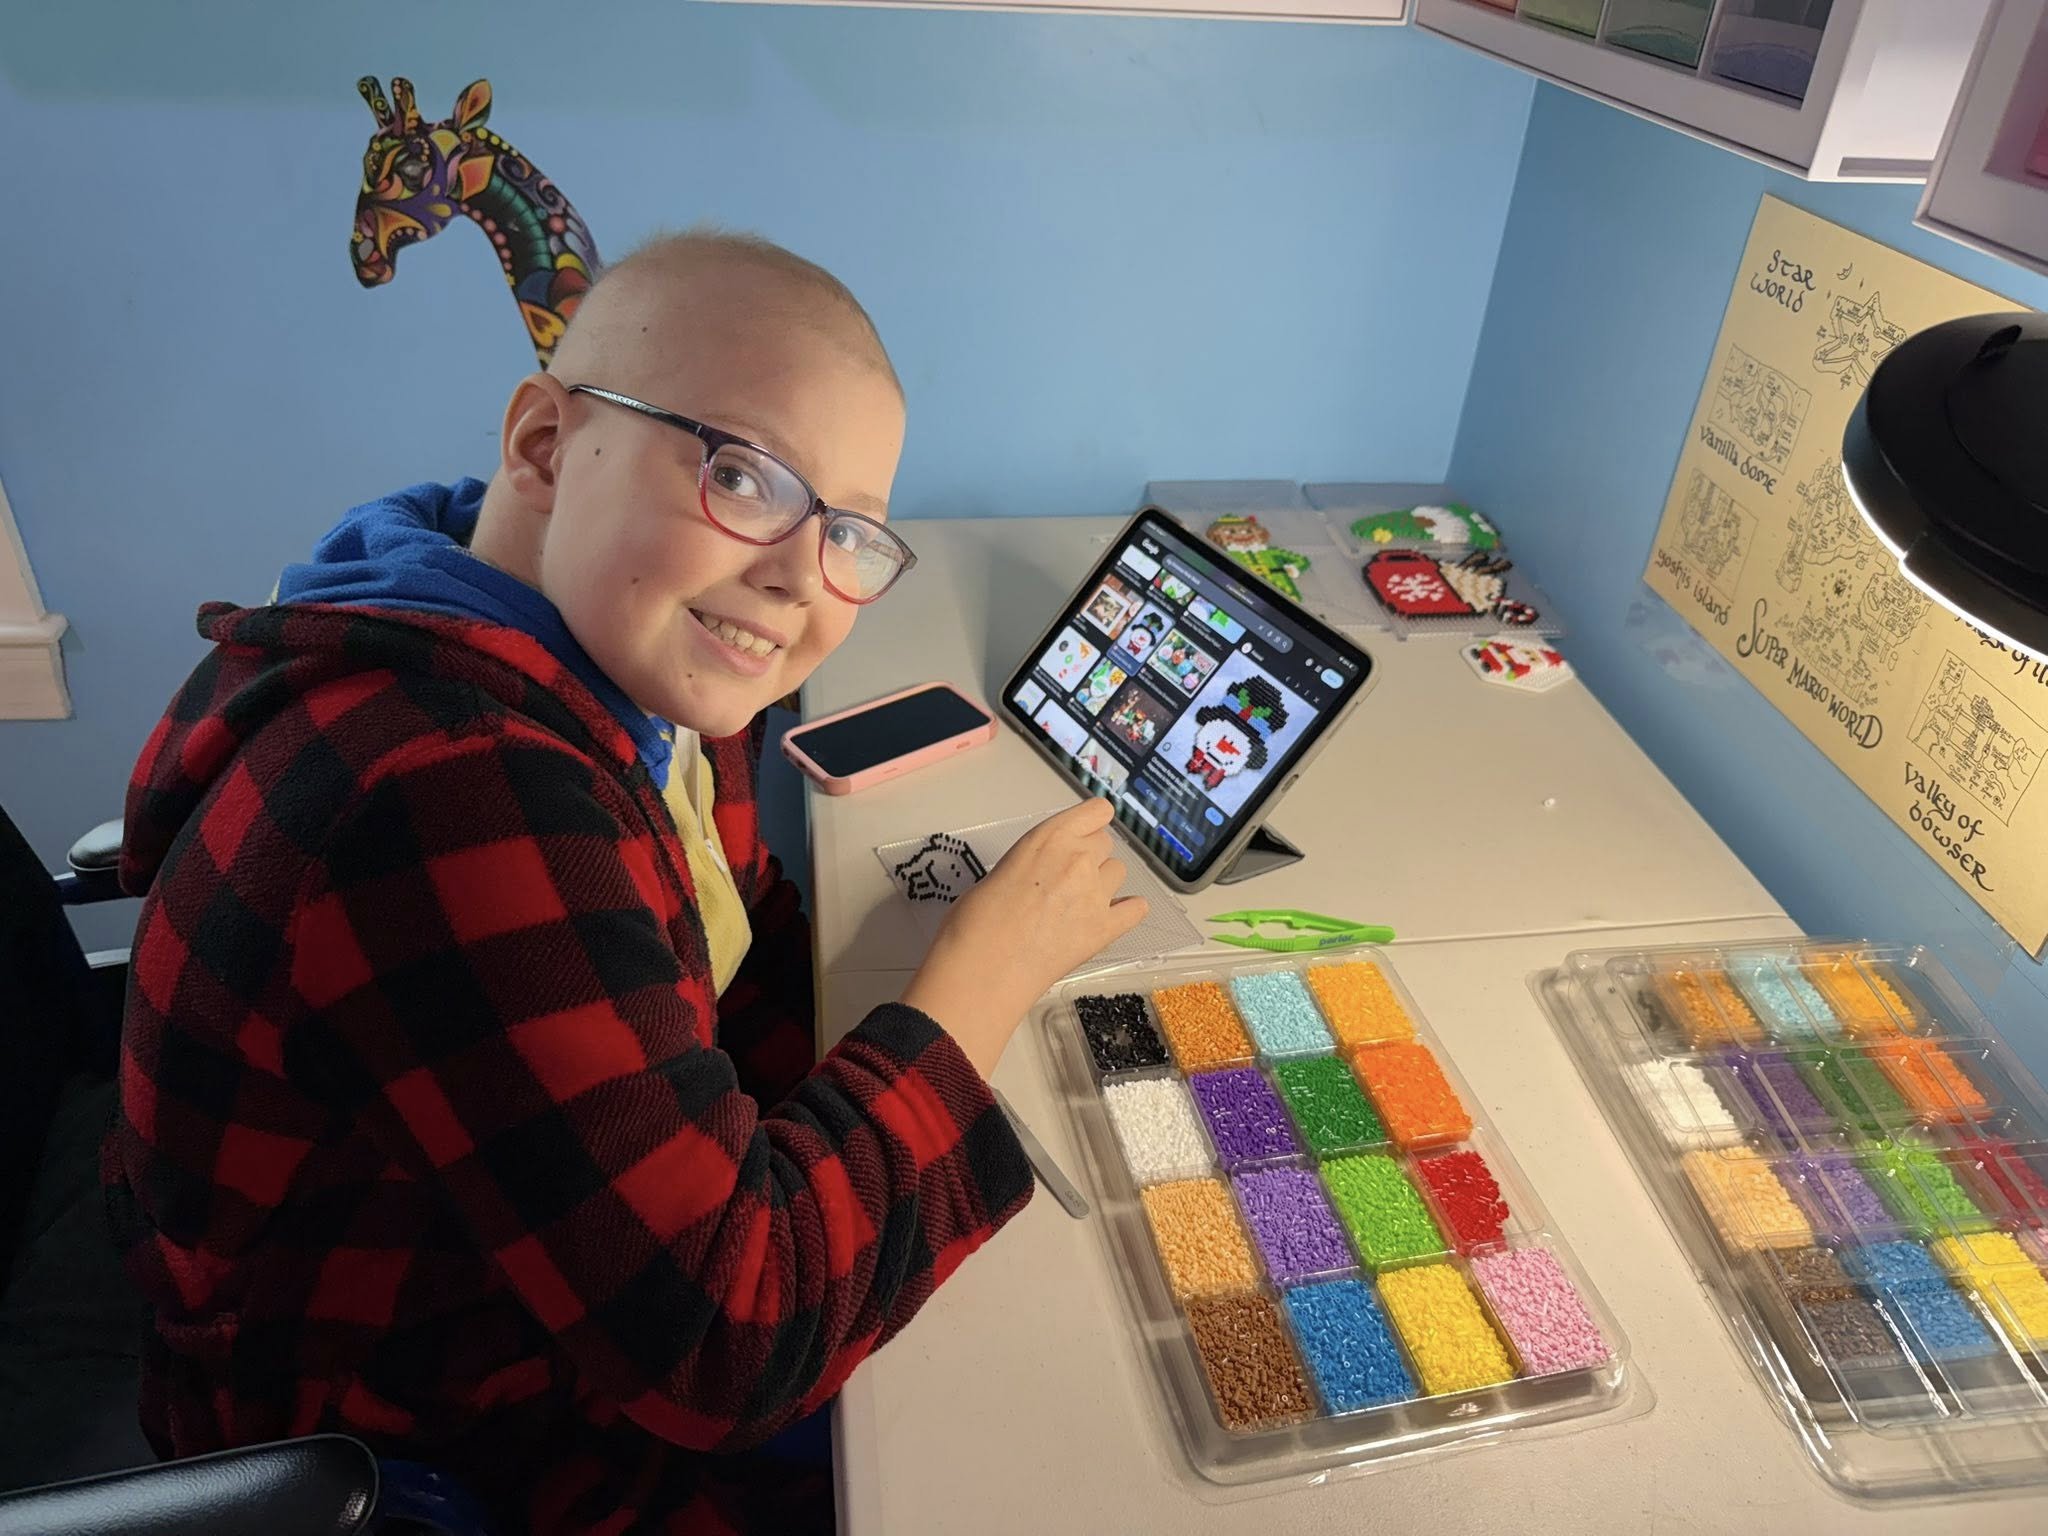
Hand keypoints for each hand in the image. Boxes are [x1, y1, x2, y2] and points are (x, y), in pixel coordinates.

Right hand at [901, 799, 1148, 1078]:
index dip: (1091, 824)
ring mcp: (1097, 894)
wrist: (985, 968)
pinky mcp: (1106, 929)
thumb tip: (1039, 879)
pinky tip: (1110, 919)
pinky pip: (1136, 909)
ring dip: (1103, 884)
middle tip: (1066, 880)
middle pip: (1106, 844)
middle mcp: (1080, 859)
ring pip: (1119, 873)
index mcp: (1050, 837)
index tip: (1079, 837)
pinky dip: (1126, 912)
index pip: (1097, 811)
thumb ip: (1032, 864)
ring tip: (1078, 905)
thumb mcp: (1001, 871)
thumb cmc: (974, 919)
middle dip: (1090, 857)